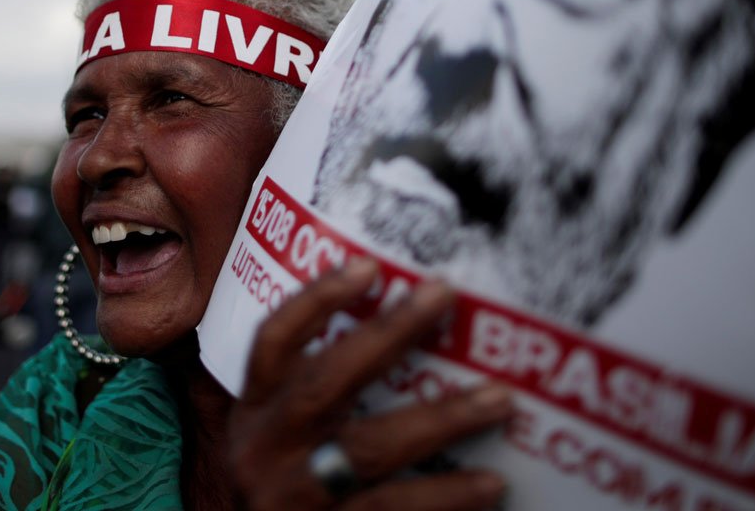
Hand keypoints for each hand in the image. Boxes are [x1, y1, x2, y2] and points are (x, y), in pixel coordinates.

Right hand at [228, 258, 513, 509]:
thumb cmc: (280, 487)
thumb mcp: (269, 436)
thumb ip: (302, 386)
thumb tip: (373, 313)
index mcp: (255, 412)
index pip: (273, 343)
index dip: (315, 301)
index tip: (367, 266)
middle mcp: (269, 450)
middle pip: (326, 384)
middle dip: (388, 335)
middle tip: (443, 296)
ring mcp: (299, 499)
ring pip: (371, 452)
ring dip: (440, 421)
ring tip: (499, 400)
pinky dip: (446, 499)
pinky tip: (491, 484)